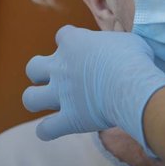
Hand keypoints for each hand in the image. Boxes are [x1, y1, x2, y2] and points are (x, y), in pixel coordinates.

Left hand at [22, 25, 164, 150]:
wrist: (131, 84)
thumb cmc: (134, 59)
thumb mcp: (127, 41)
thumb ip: (114, 44)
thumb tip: (121, 52)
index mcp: (74, 42)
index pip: (63, 35)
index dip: (71, 41)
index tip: (85, 49)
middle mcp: (61, 67)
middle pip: (33, 67)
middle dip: (40, 73)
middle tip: (59, 78)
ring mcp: (61, 94)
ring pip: (30, 98)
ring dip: (37, 100)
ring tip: (51, 102)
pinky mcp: (69, 119)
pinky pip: (46, 130)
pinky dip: (48, 131)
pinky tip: (56, 129)